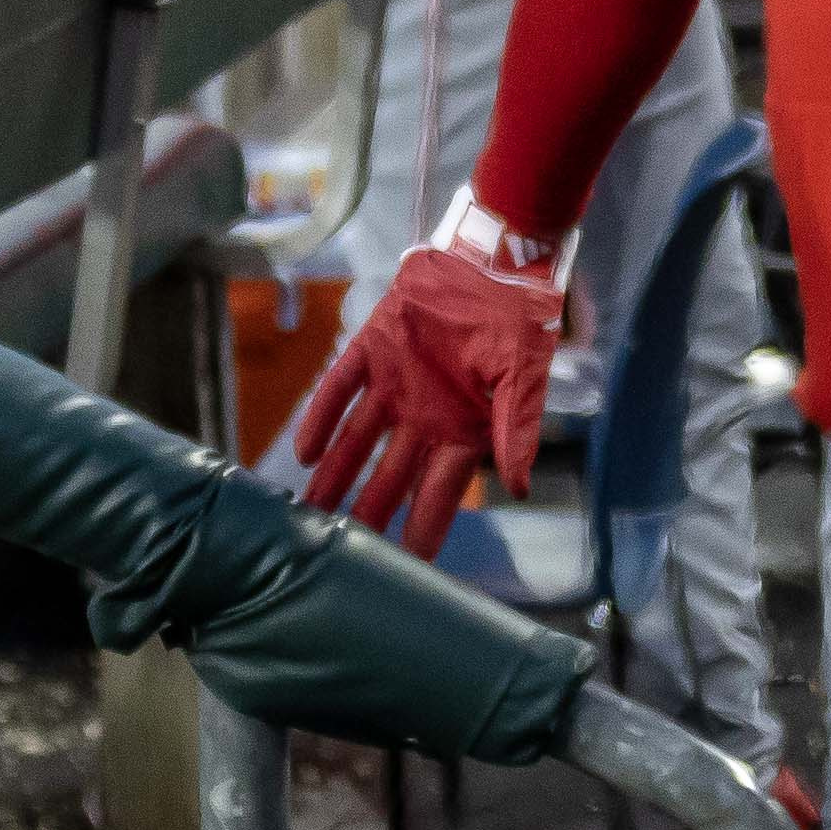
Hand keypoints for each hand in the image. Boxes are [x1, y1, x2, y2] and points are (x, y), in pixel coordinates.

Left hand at [294, 184, 570, 557]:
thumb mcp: (527, 378)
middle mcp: (423, 417)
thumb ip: (517, 431)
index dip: (423, 530)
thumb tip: (519, 489)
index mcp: (463, 429)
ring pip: (354, 443)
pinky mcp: (370, 351)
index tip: (407, 569)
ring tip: (306, 516)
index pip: (438, 493)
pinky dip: (320, 419)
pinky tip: (303, 452)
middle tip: (336, 558)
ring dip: (332, 477)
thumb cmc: (521, 321)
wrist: (497, 260)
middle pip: (388, 477)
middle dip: (365, 515)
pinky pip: (338, 390)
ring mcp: (394, 386)